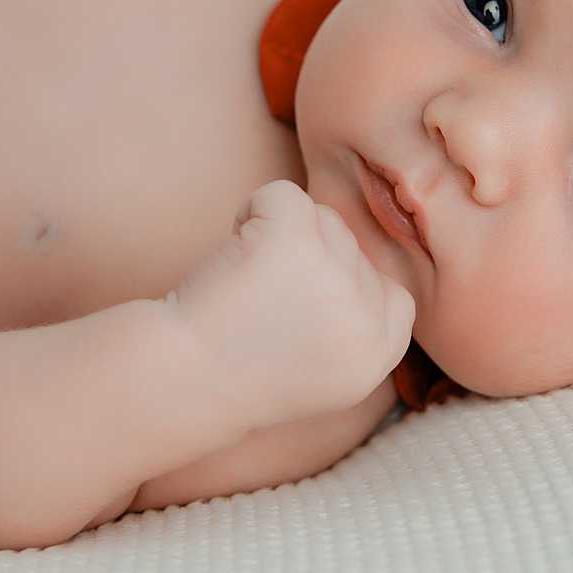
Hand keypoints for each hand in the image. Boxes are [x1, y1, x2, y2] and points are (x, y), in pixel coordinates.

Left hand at [168, 179, 415, 429]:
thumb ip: (357, 324)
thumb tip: (360, 254)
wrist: (178, 378)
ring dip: (278, 236)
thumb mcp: (325, 371)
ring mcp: (333, 277)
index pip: (394, 296)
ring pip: (324, 218)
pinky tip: (232, 252)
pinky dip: (252, 210)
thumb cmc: (238, 370)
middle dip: (307, 260)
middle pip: (354, 249)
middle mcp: (365, 320)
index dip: (346, 289)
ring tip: (244, 285)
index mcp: (377, 357)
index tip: (300, 307)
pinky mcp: (294, 241)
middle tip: (260, 303)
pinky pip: (284, 194)